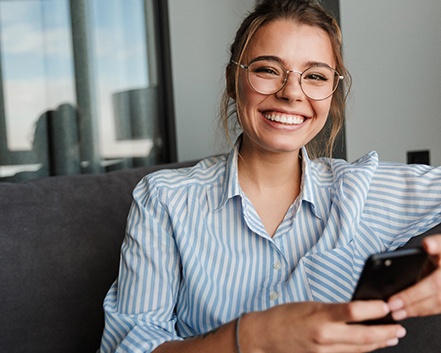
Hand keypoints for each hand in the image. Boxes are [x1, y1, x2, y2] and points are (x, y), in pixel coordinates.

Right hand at [241, 301, 405, 352]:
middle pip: (363, 336)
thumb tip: (357, 310)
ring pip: (359, 349)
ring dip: (379, 343)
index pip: (353, 311)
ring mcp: (324, 351)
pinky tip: (371, 346)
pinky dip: (362, 350)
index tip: (386, 305)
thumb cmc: (284, 316)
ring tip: (392, 337)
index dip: (374, 309)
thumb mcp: (309, 305)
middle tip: (399, 327)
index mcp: (319, 316)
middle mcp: (324, 335)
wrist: (265, 336)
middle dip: (385, 332)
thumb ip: (333, 310)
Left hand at [388, 234, 440, 320]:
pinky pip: (438, 308)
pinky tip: (409, 312)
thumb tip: (427, 244)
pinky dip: (423, 311)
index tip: (394, 300)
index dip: (412, 295)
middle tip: (391, 309)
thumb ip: (435, 243)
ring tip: (396, 313)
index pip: (432, 286)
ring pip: (436, 308)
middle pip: (433, 301)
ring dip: (416, 312)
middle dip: (411, 307)